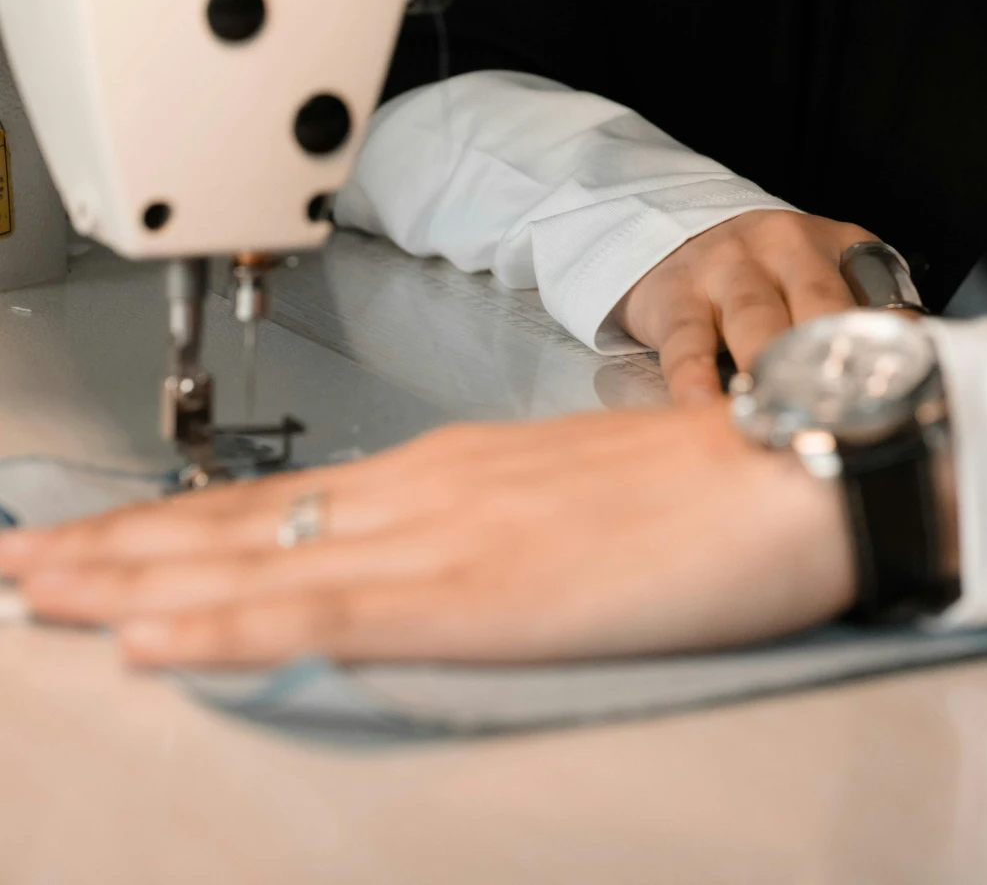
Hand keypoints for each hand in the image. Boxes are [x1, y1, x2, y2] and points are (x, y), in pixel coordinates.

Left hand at [0, 406, 855, 670]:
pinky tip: (158, 638)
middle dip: (119, 548)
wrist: (797, 459)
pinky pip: (322, 611)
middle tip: (24, 561)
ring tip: (44, 592)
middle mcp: (426, 489)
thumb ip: (498, 528)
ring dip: (134, 581)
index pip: (281, 506)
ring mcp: (441, 535)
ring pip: (251, 560)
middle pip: (239, 523)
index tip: (97, 542)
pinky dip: (226, 624)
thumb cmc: (713, 483)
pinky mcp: (473, 591)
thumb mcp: (581, 499)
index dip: (177, 529)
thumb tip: (439, 563)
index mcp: (453, 471)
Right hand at [617, 209, 876, 404]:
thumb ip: (858, 317)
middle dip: (835, 361)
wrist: (681, 233)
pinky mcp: (676, 295)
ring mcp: (726, 267)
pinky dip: (695, 380)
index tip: (900, 394)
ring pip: (755, 319)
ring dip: (772, 371)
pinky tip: (703, 408)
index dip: (888, 348)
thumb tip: (909, 387)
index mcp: (829, 245)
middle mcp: (781, 246)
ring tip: (785, 417)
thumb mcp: (818, 272)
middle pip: (818, 304)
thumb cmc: (766, 273)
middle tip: (850, 416)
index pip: (872, 293)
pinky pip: (687, 342)